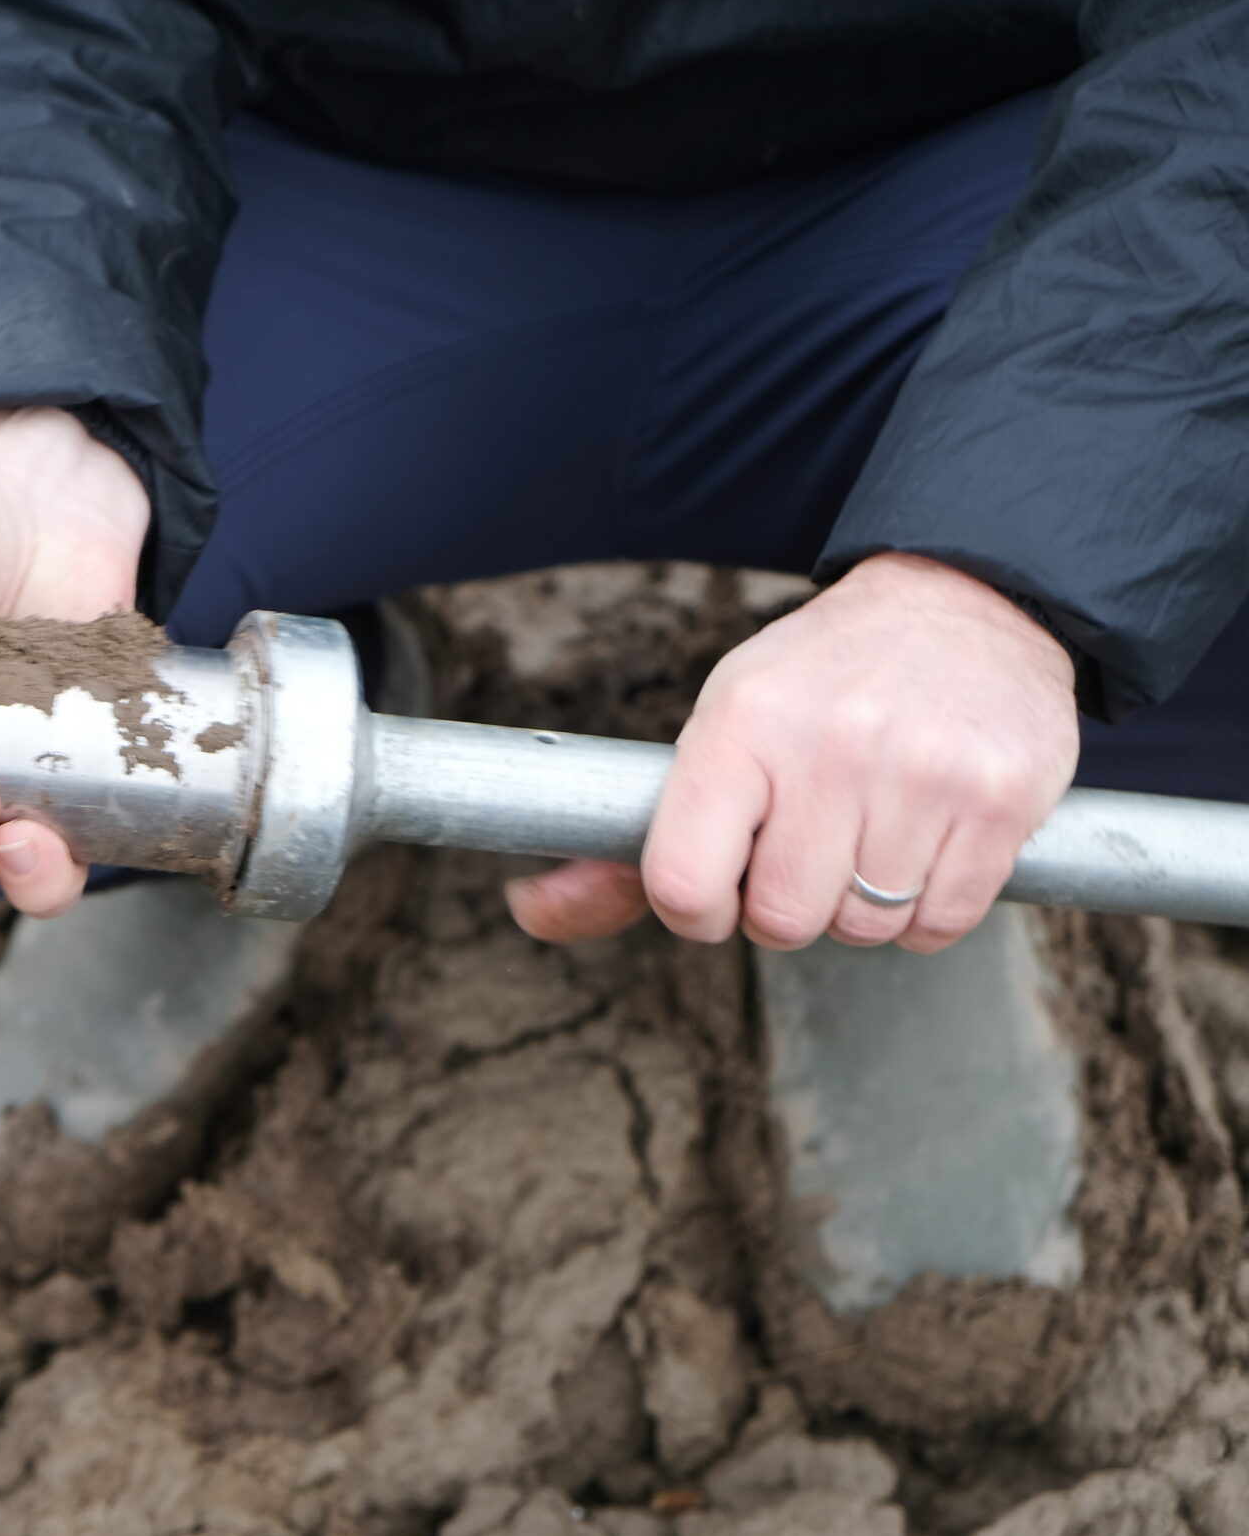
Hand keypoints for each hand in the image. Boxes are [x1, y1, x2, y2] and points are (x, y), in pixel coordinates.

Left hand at [506, 553, 1078, 952]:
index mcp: (738, 726)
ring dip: (861, 907)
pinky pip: (941, 924)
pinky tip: (921, 843)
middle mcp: (830, 746)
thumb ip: (629, 843)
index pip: (681, 884)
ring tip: (868, 830)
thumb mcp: (715, 734)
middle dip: (786, 906)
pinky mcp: (1002, 800)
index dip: (698, 907)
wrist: (965, 605)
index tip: (719, 883)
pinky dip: (925, 911)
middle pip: (783, 921)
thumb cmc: (819, 685)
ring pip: (866, 930)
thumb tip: (532, 914)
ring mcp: (923, 775)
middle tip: (806, 845)